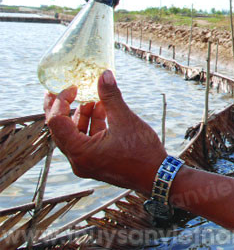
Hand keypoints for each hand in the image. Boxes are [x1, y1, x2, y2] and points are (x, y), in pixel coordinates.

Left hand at [43, 70, 166, 193]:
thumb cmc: (142, 153)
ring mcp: (87, 163)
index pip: (57, 122)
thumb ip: (111, 96)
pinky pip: (86, 141)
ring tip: (94, 100)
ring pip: (75, 135)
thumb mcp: (126, 120)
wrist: (157, 176)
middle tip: (63, 91)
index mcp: (80, 152)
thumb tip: (104, 75)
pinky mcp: (96, 162)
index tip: (72, 88)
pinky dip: (91, 125)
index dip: (61, 102)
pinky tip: (103, 111)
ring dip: (82, 116)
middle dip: (63, 108)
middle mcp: (78, 160)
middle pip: (60, 130)